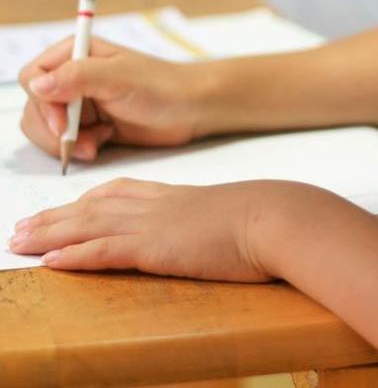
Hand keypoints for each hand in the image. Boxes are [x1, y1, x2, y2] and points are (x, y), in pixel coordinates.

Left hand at [7, 178, 293, 281]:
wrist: (275, 217)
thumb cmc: (265, 217)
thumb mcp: (234, 212)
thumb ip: (214, 217)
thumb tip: (218, 227)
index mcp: (176, 196)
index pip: (121, 192)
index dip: (88, 199)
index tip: (67, 205)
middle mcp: (157, 205)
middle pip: (93, 207)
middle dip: (54, 217)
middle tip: (22, 226)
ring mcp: (154, 224)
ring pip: (88, 226)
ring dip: (49, 234)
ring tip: (17, 241)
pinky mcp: (156, 247)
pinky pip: (104, 251)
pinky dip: (74, 255)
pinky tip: (50, 261)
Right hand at [18, 38, 204, 160]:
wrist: (193, 109)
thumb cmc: (162, 86)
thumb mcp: (119, 77)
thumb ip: (77, 77)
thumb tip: (37, 85)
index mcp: (75, 54)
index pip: (34, 77)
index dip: (42, 104)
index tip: (63, 125)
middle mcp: (73, 77)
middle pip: (35, 108)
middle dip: (52, 131)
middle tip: (81, 144)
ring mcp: (81, 104)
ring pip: (46, 128)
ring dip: (65, 143)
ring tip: (95, 145)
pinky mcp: (92, 126)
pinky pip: (66, 142)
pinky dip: (78, 148)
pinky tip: (102, 144)